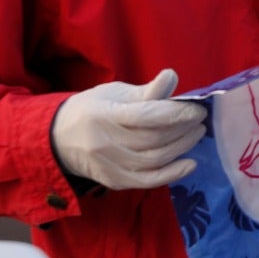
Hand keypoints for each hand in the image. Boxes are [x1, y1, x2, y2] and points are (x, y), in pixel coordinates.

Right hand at [51, 70, 204, 189]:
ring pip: (155, 160)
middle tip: (200, 119)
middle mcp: (106, 142)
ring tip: (196, 134)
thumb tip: (171, 76)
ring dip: (182, 147)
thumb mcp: (115, 93)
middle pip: (154, 139)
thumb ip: (146, 91)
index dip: (176, 113)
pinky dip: (173, 174)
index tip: (197, 108)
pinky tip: (190, 164)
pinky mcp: (114, 180)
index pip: (146, 116)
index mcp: (106, 115)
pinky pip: (148, 181)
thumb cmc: (94, 109)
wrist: (59, 138)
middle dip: (183, 129)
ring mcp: (109, 164)